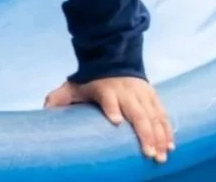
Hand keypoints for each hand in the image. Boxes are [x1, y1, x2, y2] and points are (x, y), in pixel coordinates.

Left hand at [45, 77, 174, 162]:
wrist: (112, 59)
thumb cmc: (91, 80)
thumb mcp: (74, 86)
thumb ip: (60, 98)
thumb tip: (45, 110)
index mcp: (105, 89)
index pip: (108, 99)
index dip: (111, 109)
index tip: (115, 122)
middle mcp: (126, 92)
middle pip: (138, 113)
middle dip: (144, 134)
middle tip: (148, 154)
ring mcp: (142, 95)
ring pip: (154, 117)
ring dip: (159, 137)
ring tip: (161, 156)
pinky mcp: (152, 97)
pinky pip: (163, 115)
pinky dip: (167, 130)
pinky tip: (170, 145)